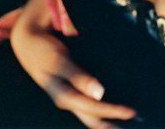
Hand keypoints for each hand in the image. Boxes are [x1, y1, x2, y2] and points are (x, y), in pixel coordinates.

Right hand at [10, 19, 137, 127]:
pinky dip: (100, 108)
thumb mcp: (59, 61)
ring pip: (90, 115)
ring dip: (107, 118)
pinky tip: (111, 104)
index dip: (114, 112)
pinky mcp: (69, 88)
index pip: (94, 111)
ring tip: (126, 119)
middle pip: (93, 119)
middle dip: (112, 124)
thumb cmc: (44, 50)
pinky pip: (87, 104)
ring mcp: (68, 95)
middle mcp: (67, 100)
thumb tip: (99, 94)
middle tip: (136, 121)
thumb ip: (78, 77)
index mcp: (65, 97)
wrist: (28, 43)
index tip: (132, 112)